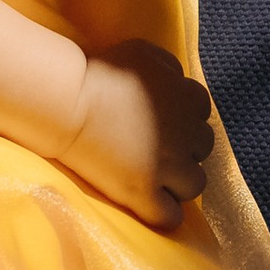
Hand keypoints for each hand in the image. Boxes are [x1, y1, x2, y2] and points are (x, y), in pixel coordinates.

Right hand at [62, 38, 215, 228]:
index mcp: (185, 99)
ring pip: (195, 185)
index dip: (184, 118)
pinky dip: (164, 213)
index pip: (202, 113)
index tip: (163, 122)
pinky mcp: (143, 192)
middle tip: (156, 149)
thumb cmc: (98, 72)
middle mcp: (184, 134)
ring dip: (179, 182)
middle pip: (203, 149)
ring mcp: (166, 166)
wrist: (66, 102)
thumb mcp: (141, 53)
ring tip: (155, 178)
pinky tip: (148, 203)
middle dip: (185, 149)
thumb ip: (169, 66)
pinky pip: (171, 217)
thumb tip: (179, 81)